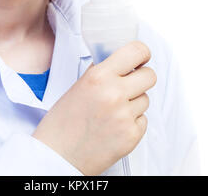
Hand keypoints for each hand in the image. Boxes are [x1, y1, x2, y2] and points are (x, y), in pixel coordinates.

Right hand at [32, 40, 156, 175]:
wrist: (57, 155)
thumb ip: (102, 71)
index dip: (142, 53)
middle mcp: (114, 94)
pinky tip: (114, 124)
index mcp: (99, 77)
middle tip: (130, 83)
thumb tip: (120, 61)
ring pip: (146, 98)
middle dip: (141, 78)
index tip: (141, 57)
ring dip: (134, 101)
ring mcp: (124, 116)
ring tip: (113, 110)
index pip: (136, 51)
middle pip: (150, 76)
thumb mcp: (79, 85)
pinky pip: (143, 119)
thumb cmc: (63, 122)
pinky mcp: (131, 136)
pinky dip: (132, 121)